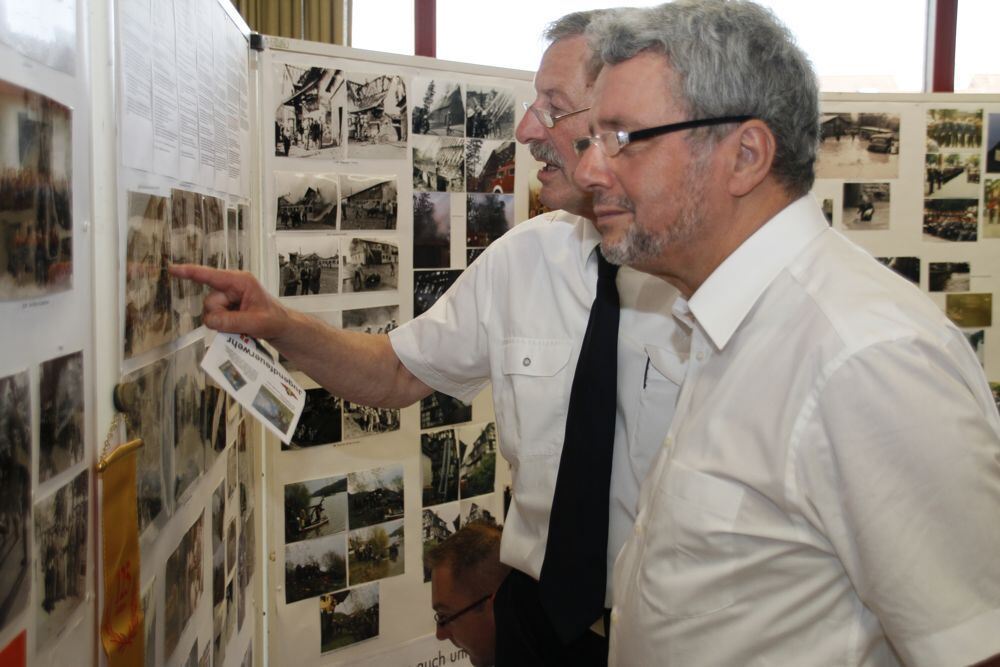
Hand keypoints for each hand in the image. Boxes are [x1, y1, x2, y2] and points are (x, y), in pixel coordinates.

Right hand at [168, 264, 290, 341]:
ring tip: (243, 325)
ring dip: (223, 323)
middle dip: (221, 316)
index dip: (190, 272)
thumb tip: (211, 320)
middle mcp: (231, 287)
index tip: (172, 269)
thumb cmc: (275, 320)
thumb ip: (232, 321)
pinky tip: (237, 327)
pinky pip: (215, 318)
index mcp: (240, 282)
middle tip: (242, 322)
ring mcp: (228, 298)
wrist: (281, 328)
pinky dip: (223, 326)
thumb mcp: (256, 322)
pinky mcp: (226, 308)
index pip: (210, 276)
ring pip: (210, 313)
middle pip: (209, 302)